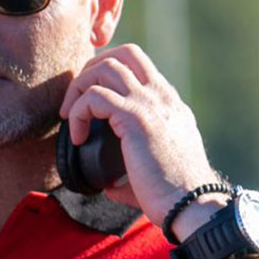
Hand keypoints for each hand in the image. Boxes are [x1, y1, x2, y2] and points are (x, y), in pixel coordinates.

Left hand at [58, 44, 223, 230]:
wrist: (191, 204)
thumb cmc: (174, 196)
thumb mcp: (156, 172)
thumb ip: (132, 173)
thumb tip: (111, 185)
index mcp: (169, 105)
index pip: (139, 66)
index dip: (109, 73)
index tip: (89, 99)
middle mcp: (162, 97)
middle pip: (124, 53)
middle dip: (92, 69)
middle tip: (74, 101)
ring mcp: (150, 104)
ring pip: (106, 68)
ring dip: (79, 87)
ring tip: (68, 116)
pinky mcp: (136, 118)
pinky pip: (95, 97)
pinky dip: (78, 112)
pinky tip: (77, 138)